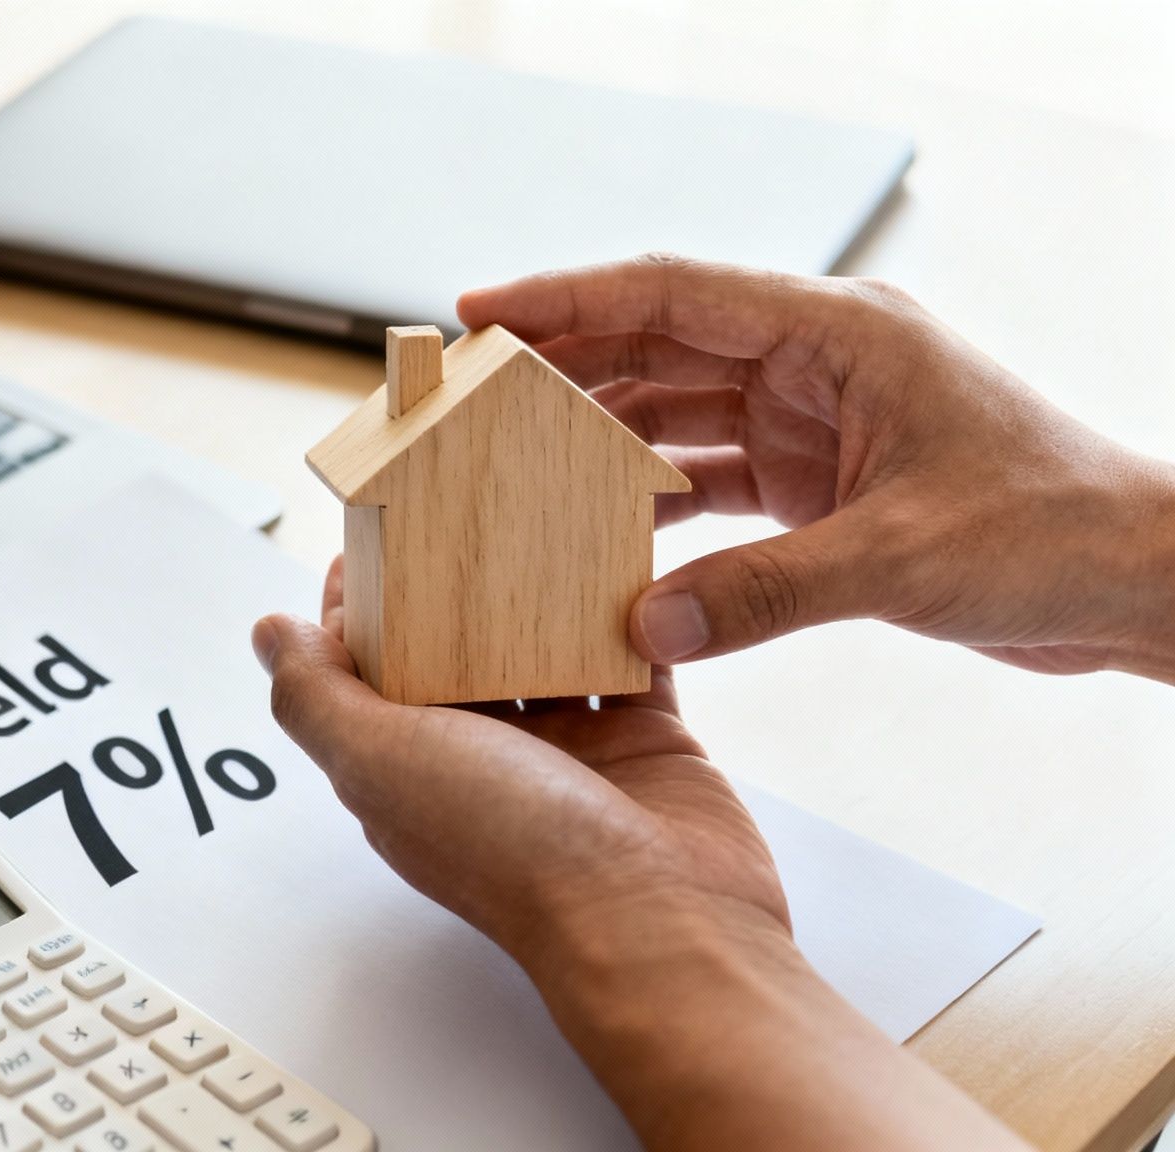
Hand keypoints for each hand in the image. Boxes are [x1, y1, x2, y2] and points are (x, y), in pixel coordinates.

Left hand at [252, 559, 784, 972]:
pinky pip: (632, 657)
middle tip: (457, 499)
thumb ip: (316, 697)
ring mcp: (568, 749)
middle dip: (452, 580)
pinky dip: (627, 612)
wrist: (660, 923)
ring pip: (544, 645)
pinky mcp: (647, 740)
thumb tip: (269, 635)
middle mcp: (483, 758)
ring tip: (535, 510)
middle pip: (456, 649)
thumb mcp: (380, 763)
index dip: (364, 602)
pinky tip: (623, 557)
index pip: (369, 666)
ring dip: (540, 588)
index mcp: (408, 766)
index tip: (375, 528)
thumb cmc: (517, 854)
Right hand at [458, 255, 1174, 679]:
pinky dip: (655, 506)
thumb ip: (766, 592)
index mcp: (838, 333)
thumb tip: (647, 629)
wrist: (1137, 580)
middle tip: (469, 396)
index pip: (672, 293)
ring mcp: (816, 422)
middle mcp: (817, 364)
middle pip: (659, 348)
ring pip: (677, 415)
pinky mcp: (821, 484)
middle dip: (564, 367)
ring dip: (601, 440)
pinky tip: (602, 532)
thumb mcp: (901, 558)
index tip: (481, 315)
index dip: (566, 299)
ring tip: (514, 466)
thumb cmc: (1054, 531)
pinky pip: (710, 481)